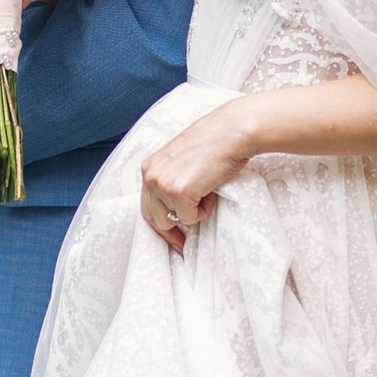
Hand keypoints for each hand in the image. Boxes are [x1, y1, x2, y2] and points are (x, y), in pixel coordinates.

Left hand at [139, 102, 257, 252]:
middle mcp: (150, 176)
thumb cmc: (213, 144)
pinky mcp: (179, 192)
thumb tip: (174, 209)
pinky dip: (204, 209)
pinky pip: (190, 217)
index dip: (159, 224)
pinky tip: (210, 189)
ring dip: (191, 213)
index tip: (171, 237)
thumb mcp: (181, 160)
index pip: (146, 205)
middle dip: (170, 232)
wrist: (230, 132)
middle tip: (183, 243)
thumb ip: (171, 179)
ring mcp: (163, 184)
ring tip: (205, 192)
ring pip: (173, 220)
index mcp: (149, 167)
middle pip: (154, 218)